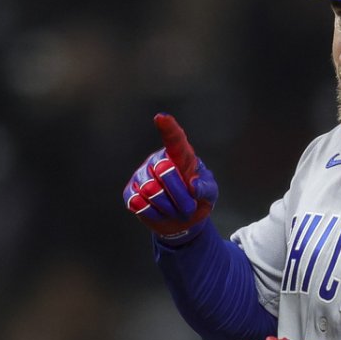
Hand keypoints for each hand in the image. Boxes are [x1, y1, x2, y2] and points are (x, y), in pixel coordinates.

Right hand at [123, 113, 217, 242]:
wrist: (183, 222)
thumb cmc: (197, 199)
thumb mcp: (210, 193)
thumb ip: (205, 187)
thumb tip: (193, 186)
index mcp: (180, 156)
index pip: (174, 140)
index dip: (168, 128)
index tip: (161, 118)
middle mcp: (158, 161)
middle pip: (165, 171)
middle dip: (181, 195)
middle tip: (188, 206)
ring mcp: (141, 175)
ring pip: (151, 191)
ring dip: (169, 208)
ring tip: (174, 209)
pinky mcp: (130, 192)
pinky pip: (138, 203)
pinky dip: (154, 214)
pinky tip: (158, 212)